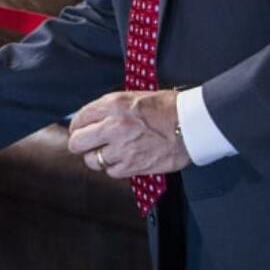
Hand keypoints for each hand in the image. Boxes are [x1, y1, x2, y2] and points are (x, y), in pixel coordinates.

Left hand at [67, 90, 190, 177]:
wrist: (192, 125)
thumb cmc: (168, 108)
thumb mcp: (133, 97)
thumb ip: (109, 108)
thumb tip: (90, 119)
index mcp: (113, 105)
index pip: (79, 118)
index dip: (78, 125)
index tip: (81, 129)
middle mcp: (114, 126)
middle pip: (77, 142)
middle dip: (79, 143)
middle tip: (86, 143)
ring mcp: (122, 148)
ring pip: (91, 160)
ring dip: (97, 157)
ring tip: (108, 152)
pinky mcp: (133, 166)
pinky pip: (111, 172)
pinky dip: (114, 167)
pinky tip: (123, 159)